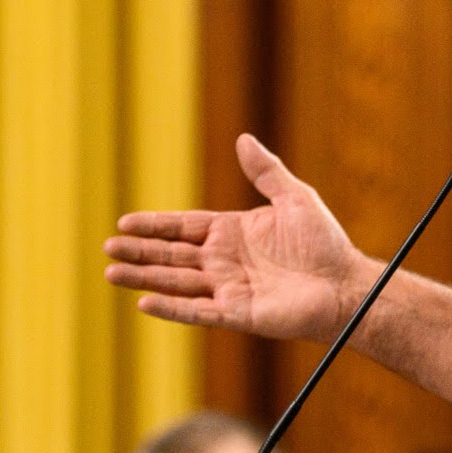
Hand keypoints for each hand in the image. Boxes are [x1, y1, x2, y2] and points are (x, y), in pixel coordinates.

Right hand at [103, 134, 363, 341]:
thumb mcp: (295, 197)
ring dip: (144, 279)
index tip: (124, 222)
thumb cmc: (324, 242)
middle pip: (171, 255)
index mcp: (232, 232)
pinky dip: (171, 308)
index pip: (183, 227)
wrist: (344, 283)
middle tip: (107, 247)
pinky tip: (145, 304)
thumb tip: (244, 138)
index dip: (154, 225)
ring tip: (112, 274)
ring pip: (176, 283)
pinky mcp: (236, 314)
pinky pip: (197, 312)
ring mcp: (227, 288)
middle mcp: (224, 261)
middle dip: (139, 251)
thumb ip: (266, 171)